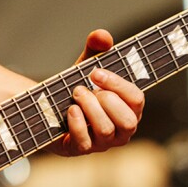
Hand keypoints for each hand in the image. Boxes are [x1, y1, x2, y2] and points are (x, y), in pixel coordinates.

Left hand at [51, 30, 144, 156]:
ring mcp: (102, 144)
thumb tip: (102, 36)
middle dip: (106, 100)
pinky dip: (76, 123)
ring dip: (89, 108)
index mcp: (130, 109)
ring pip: (106, 131)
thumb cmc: (78, 88)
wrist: (50, 107)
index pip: (137, 100)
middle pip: (128, 121)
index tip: (95, 73)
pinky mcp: (81, 150)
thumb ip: (96, 48)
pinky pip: (84, 142)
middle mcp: (121, 130)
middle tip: (84, 87)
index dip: (118, 85)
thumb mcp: (86, 65)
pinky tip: (69, 110)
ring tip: (76, 94)